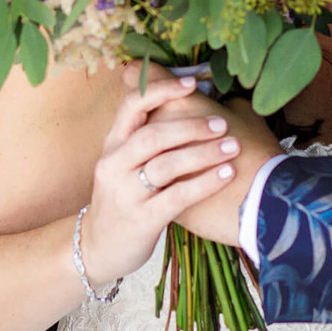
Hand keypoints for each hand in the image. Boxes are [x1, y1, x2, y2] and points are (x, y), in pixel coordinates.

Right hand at [125, 73, 283, 248]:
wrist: (99, 247)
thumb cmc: (123, 199)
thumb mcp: (123, 164)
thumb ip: (147, 138)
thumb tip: (187, 106)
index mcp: (113, 145)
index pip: (132, 105)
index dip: (162, 89)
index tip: (192, 83)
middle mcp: (115, 165)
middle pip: (152, 135)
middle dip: (191, 126)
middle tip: (222, 124)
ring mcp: (126, 193)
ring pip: (166, 165)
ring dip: (203, 153)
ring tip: (233, 146)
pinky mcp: (142, 219)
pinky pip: (177, 196)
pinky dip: (205, 183)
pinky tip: (227, 174)